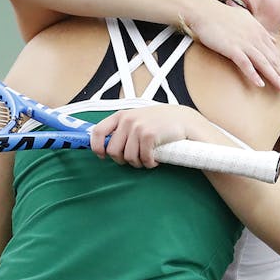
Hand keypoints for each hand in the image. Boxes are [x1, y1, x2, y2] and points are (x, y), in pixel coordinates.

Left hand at [88, 105, 221, 168]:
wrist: (183, 119)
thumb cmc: (159, 122)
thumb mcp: (137, 118)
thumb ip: (122, 128)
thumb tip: (105, 145)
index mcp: (121, 115)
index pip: (98, 131)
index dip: (97, 147)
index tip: (102, 156)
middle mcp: (127, 120)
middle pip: (112, 151)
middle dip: (122, 160)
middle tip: (134, 159)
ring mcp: (138, 127)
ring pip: (128, 157)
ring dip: (138, 163)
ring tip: (146, 158)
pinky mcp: (149, 135)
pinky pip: (143, 158)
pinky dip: (149, 163)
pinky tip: (154, 160)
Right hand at [182, 0, 279, 92]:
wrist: (203, 11)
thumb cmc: (222, 16)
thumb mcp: (247, 20)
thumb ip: (261, 31)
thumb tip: (274, 40)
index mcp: (260, 32)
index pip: (276, 54)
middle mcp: (255, 38)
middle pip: (274, 60)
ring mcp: (244, 43)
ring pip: (264, 63)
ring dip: (275, 77)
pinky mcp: (231, 48)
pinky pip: (245, 63)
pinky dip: (253, 74)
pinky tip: (260, 84)